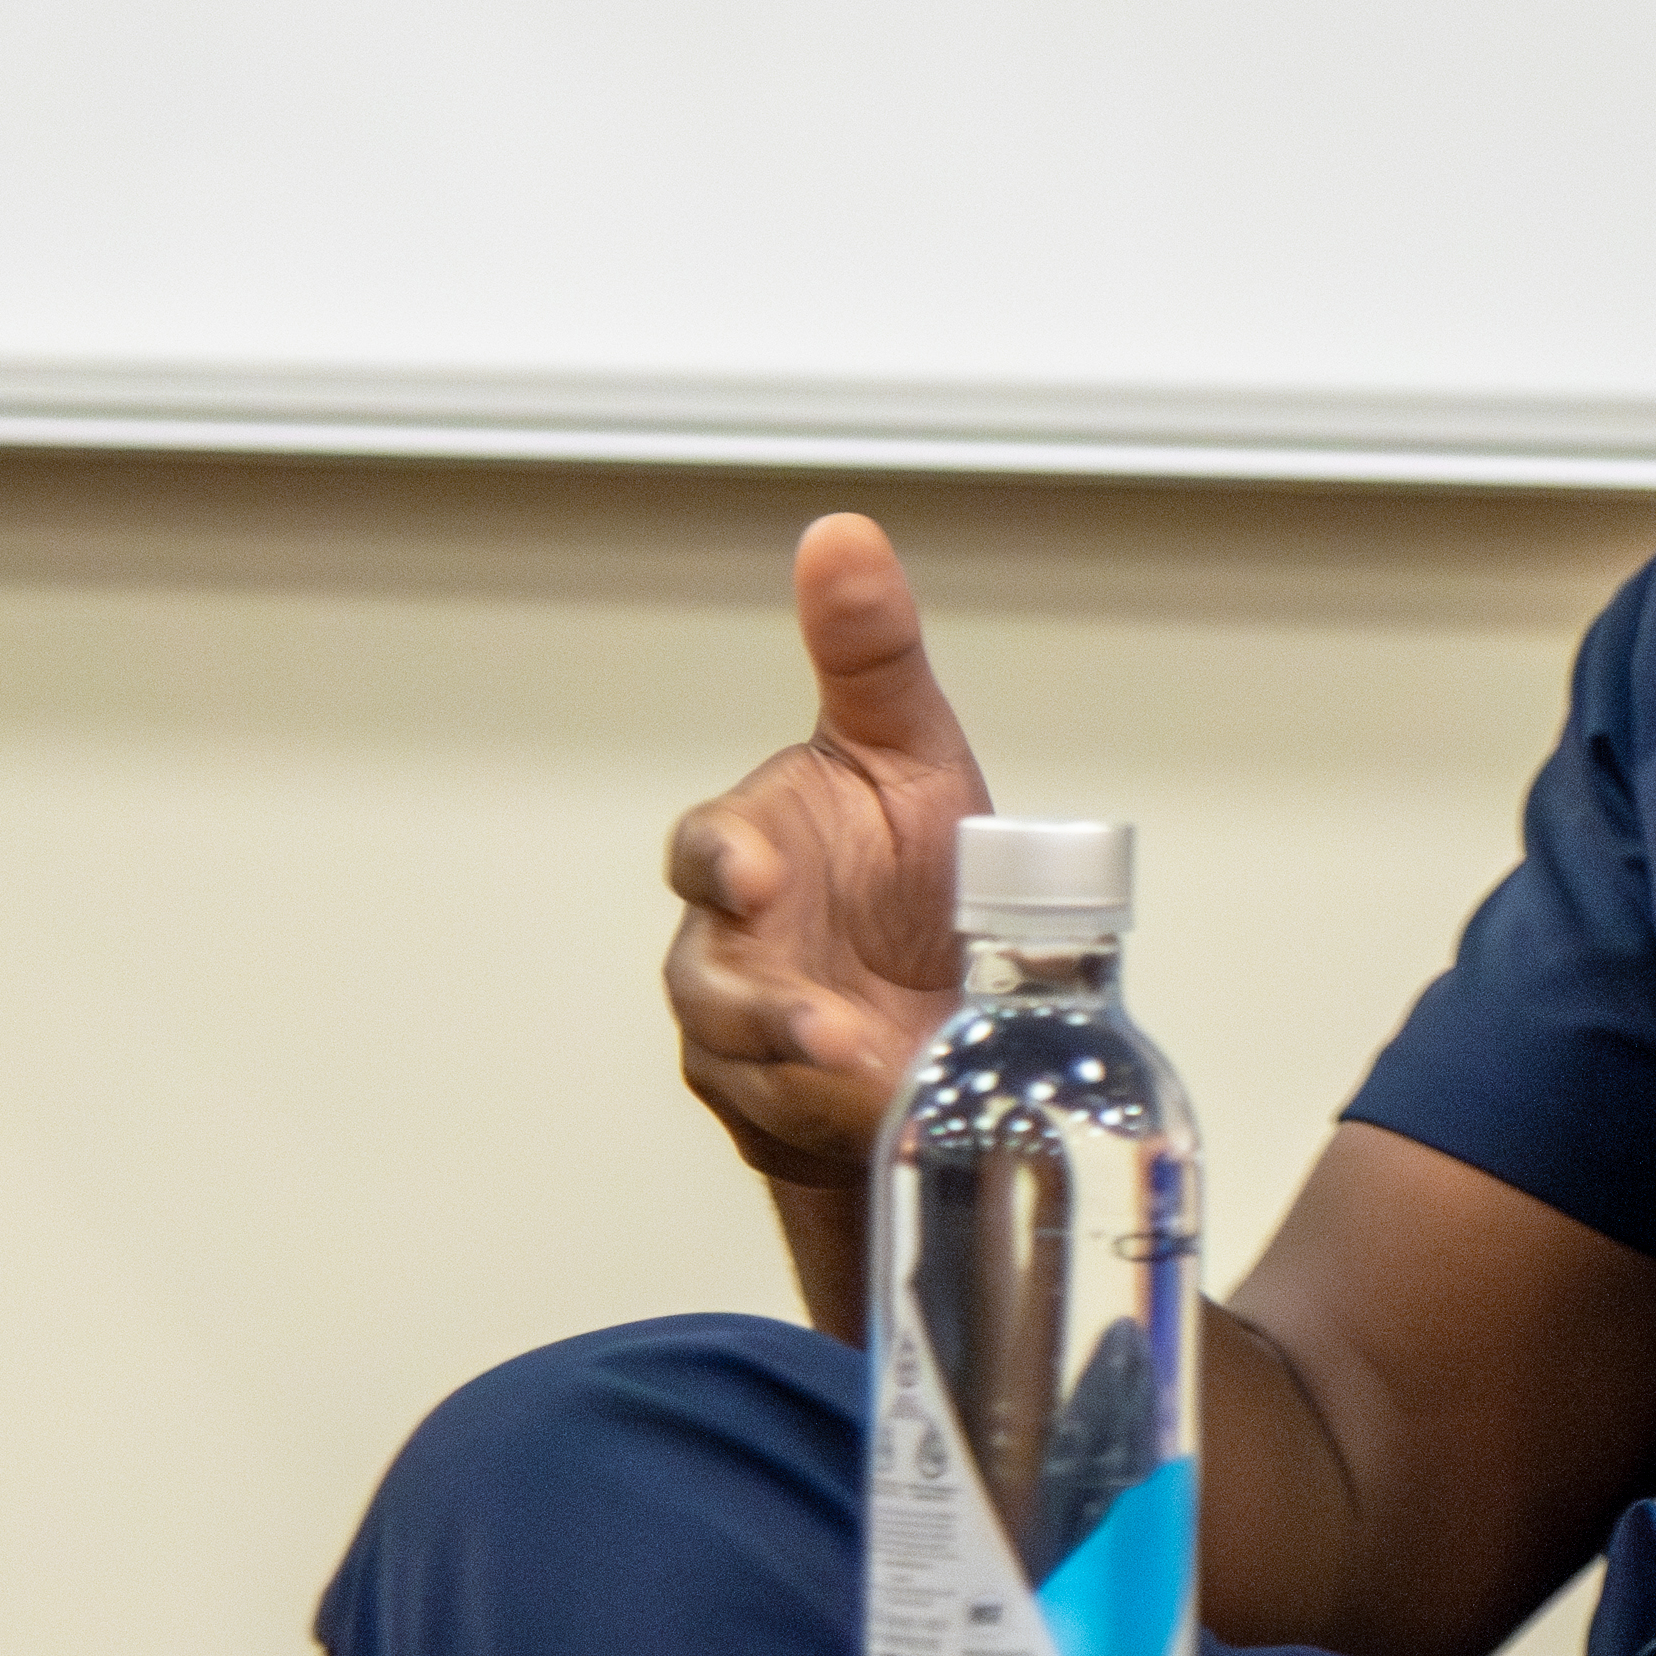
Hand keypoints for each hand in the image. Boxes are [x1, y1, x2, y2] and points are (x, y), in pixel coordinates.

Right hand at [662, 514, 987, 1203]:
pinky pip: (785, 1123)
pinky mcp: (776, 1109)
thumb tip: (841, 532)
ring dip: (799, 1073)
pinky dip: (834, 1120)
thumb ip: (872, 652)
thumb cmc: (910, 861)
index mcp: (752, 850)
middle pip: (709, 978)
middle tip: (822, 1026)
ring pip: (743, 1062)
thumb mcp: (912, 752)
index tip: (755, 873)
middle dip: (757, 1004)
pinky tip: (886, 1111)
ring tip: (868, 1073)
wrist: (947, 993)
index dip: (723, 861)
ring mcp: (743, 1035)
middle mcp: (730, 944)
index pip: (708, 848)